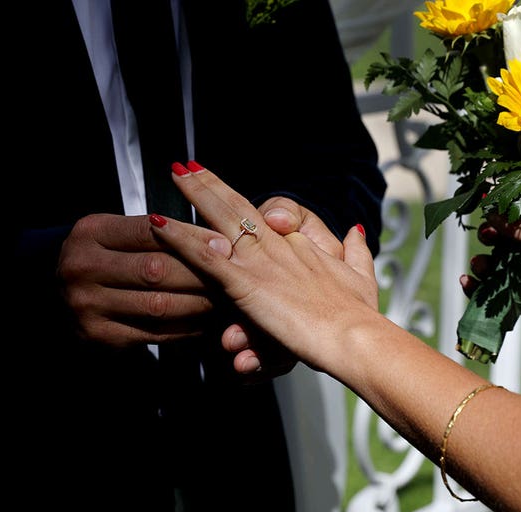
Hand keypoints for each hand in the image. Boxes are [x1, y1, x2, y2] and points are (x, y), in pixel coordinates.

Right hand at [58, 213, 213, 347]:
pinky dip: (186, 328)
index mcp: (90, 233)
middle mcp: (83, 268)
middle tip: (232, 274)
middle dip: (200, 273)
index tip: (223, 244)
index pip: (149, 231)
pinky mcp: (100, 337)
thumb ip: (156, 233)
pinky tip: (204, 321)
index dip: (190, 238)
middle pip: (156, 270)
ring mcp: (88, 306)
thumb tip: (217, 241)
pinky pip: (154, 333)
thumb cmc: (102, 258)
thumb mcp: (116, 234)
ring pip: (159, 305)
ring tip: (224, 298)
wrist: (56, 296)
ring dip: (199, 303)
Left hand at [148, 163, 378, 372]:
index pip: (262, 214)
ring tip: (173, 176)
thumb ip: (356, 252)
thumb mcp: (361, 277)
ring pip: (221, 219)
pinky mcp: (247, 284)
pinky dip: (180, 239)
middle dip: (210, 185)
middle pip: (237, 206)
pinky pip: (206, 256)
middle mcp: (277, 245)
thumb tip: (356, 230)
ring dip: (194, 195)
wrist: (357, 336)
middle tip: (186, 166)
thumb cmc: (360, 314)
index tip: (221, 185)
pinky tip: (159, 225)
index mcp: (299, 246)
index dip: (240, 199)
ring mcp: (260, 262)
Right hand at [460, 214, 520, 343]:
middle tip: (486, 238)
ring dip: (482, 265)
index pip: (519, 225)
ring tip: (479, 265)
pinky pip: (497, 296)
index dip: (501, 219)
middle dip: (490, 240)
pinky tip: (468, 282)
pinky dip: (478, 289)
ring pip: (497, 271)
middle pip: (504, 246)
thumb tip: (493, 214)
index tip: (487, 213)